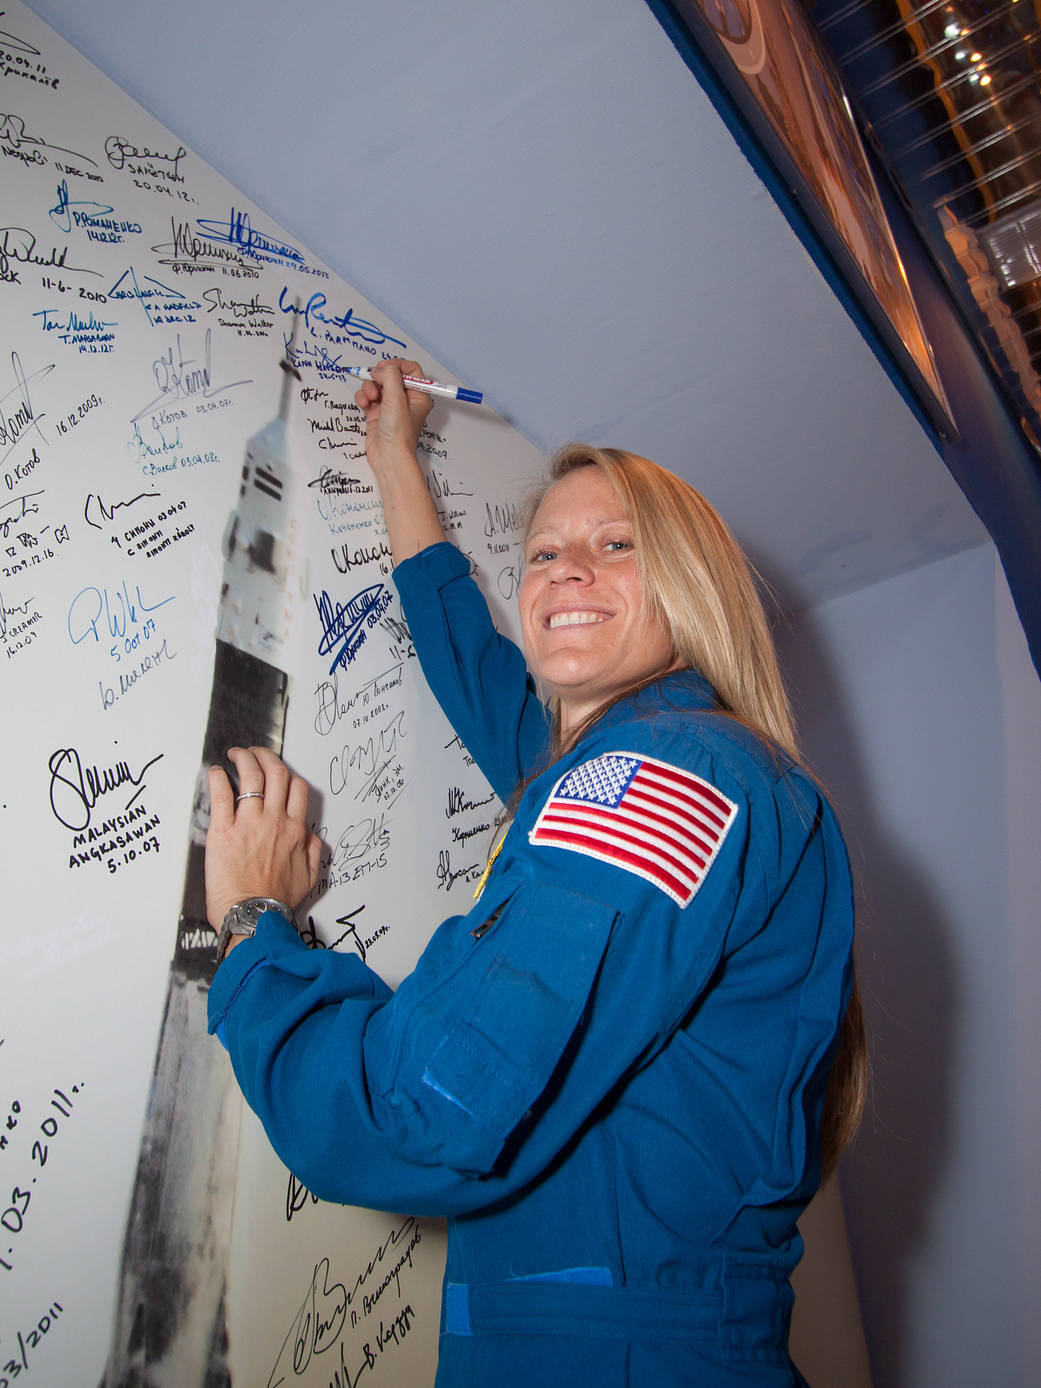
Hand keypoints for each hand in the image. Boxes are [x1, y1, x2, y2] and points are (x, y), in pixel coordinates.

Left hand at [205, 747, 322, 946]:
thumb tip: (310, 836)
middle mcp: (274, 821)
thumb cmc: (277, 902)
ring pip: (251, 777)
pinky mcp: (223, 831)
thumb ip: (312, 852)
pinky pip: (221, 795)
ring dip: (244, 758)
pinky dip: (217, 778)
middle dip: (266, 756)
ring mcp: (249, 824)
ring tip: (236, 753)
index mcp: (294, 831)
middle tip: (256, 753)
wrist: (253, 917)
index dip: (287, 772)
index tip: (277, 769)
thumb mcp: (308, 878)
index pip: (297, 788)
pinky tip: (214, 772)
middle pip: (276, 774)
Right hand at [354, 358, 433, 477]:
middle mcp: (405, 399)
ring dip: (369, 387)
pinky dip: (363, 397)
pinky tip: (364, 403)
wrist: (388, 456)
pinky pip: (367, 396)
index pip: (410, 369)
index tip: (385, 368)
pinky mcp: (377, 413)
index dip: (396, 365)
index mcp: (418, 395)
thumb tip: (381, 368)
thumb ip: (390, 376)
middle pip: (390, 375)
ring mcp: (390, 406)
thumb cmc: (399, 433)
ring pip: (376, 385)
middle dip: (379, 377)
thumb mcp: (396, 398)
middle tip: (375, 382)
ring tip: (370, 397)